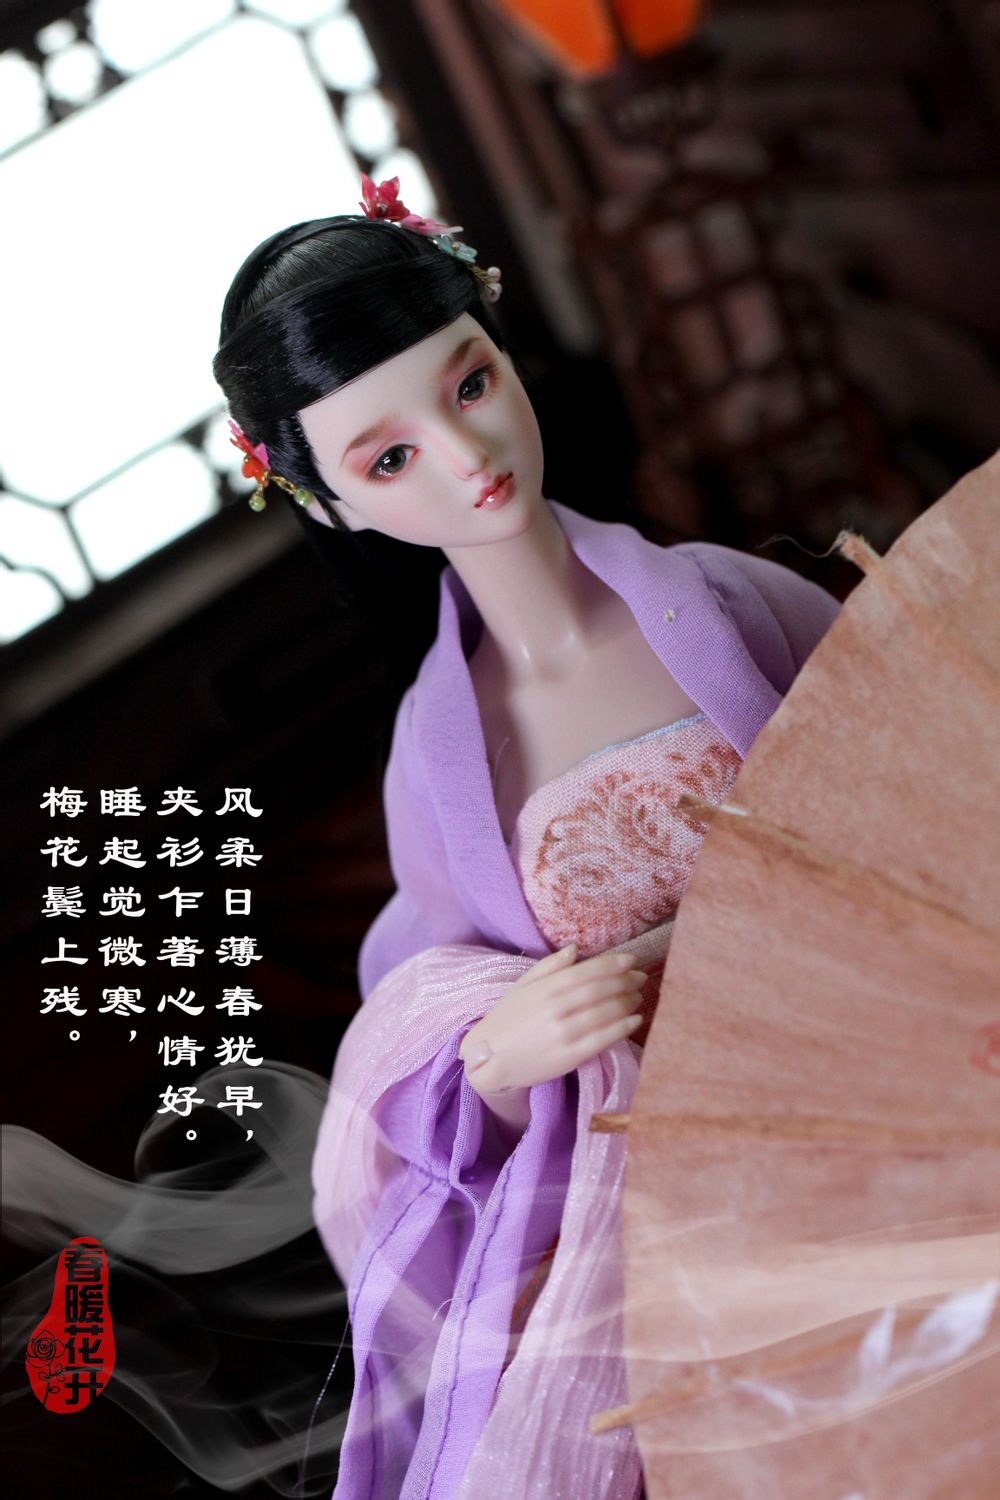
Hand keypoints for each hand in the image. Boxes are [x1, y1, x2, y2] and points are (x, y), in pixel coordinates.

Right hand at [458, 943, 645, 1095]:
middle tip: (641, 977)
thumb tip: (575, 949)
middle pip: (601, 990)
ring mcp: (565, 1033)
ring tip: (638, 997)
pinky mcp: (570, 1056)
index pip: (587, 971)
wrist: (490, 1059)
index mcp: (546, 988)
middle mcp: (557, 1008)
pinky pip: (604, 1039)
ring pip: (606, 1013)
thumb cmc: (507, 1019)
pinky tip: (636, 1020)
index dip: (613, 964)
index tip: (632, 960)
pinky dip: (624, 1027)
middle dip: (626, 981)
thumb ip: (550, 966)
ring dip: (628, 1002)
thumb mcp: (522, 986)